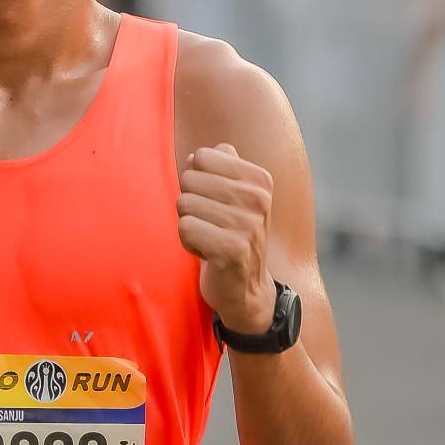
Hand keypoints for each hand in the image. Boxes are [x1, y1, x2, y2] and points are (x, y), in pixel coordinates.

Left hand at [178, 143, 275, 336]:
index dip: (197, 182)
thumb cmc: (231, 235)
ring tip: (210, 239)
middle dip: (190, 204)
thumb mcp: (232, 195)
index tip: (215, 204)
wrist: (245, 288)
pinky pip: (185, 228)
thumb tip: (195, 156)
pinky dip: (188, 243)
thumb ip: (217, 167)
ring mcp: (248, 225)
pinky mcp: (232, 249)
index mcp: (260, 180)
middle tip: (210, 225)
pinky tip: (207, 253)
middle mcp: (259, 199)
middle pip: (189, 179)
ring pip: (184, 203)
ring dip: (189, 225)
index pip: (201, 156)